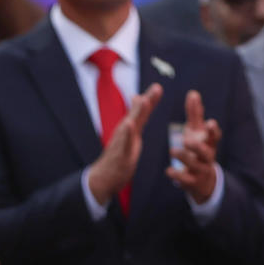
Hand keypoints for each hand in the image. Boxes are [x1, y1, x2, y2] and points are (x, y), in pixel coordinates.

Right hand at [86, 84, 160, 205]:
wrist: (104, 177)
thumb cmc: (119, 154)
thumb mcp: (131, 133)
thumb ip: (137, 116)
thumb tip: (139, 97)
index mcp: (131, 128)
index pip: (142, 111)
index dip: (151, 99)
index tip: (159, 87)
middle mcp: (125, 131)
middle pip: (138, 113)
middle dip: (147, 100)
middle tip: (157, 87)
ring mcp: (121, 142)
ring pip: (130, 125)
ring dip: (137, 112)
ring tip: (144, 100)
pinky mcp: (120, 154)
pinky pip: (124, 143)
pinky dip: (127, 134)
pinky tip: (128, 125)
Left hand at [167, 89, 224, 204]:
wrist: (203, 181)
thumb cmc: (198, 149)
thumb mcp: (197, 132)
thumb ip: (195, 114)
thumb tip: (193, 93)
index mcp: (209, 143)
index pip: (215, 137)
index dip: (213, 131)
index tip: (210, 123)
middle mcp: (207, 157)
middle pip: (206, 152)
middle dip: (198, 146)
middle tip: (186, 140)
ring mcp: (201, 170)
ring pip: (195, 165)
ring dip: (184, 158)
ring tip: (173, 151)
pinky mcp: (192, 182)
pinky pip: (186, 180)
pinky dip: (177, 175)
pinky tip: (168, 171)